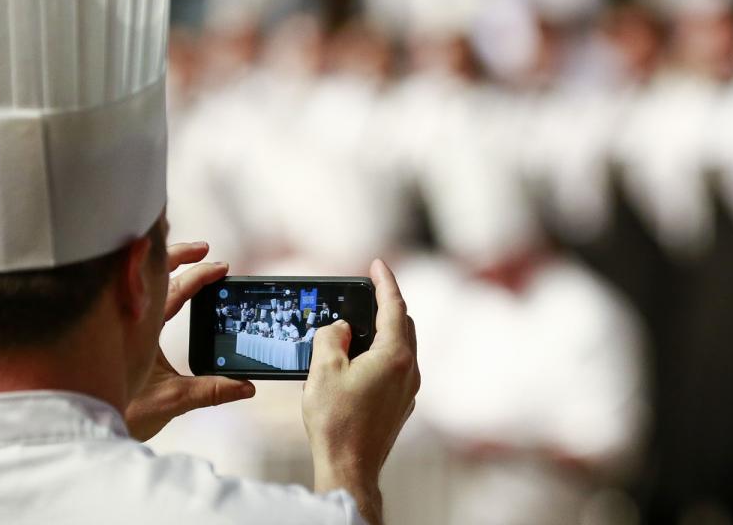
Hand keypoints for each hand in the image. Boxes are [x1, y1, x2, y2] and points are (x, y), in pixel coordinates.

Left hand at [125, 242, 255, 441]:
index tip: (221, 267)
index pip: (175, 290)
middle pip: (154, 276)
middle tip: (204, 249)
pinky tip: (158, 288)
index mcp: (142, 329)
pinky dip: (147, 285)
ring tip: (184, 257)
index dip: (199, 275)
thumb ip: (211, 391)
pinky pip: (131, 298)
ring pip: (139, 284)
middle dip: (180, 257)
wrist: (81, 426)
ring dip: (161, 267)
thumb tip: (247, 386)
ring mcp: (118, 326)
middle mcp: (128, 321)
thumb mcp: (172, 400)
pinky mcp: (114, 335)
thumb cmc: (121, 411)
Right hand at [302, 259, 419, 524]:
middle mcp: (409, 369)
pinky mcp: (400, 406)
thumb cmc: (337, 421)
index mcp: (395, 355)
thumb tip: (339, 328)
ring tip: (358, 325)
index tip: (378, 263)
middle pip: (403, 324)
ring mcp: (408, 390)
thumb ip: (331, 337)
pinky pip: (395, 368)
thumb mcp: (323, 369)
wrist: (350, 468)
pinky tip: (360, 360)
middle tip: (366, 292)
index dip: (385, 281)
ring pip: (400, 347)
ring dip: (383, 331)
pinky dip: (381, 354)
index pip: (394, 306)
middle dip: (386, 305)